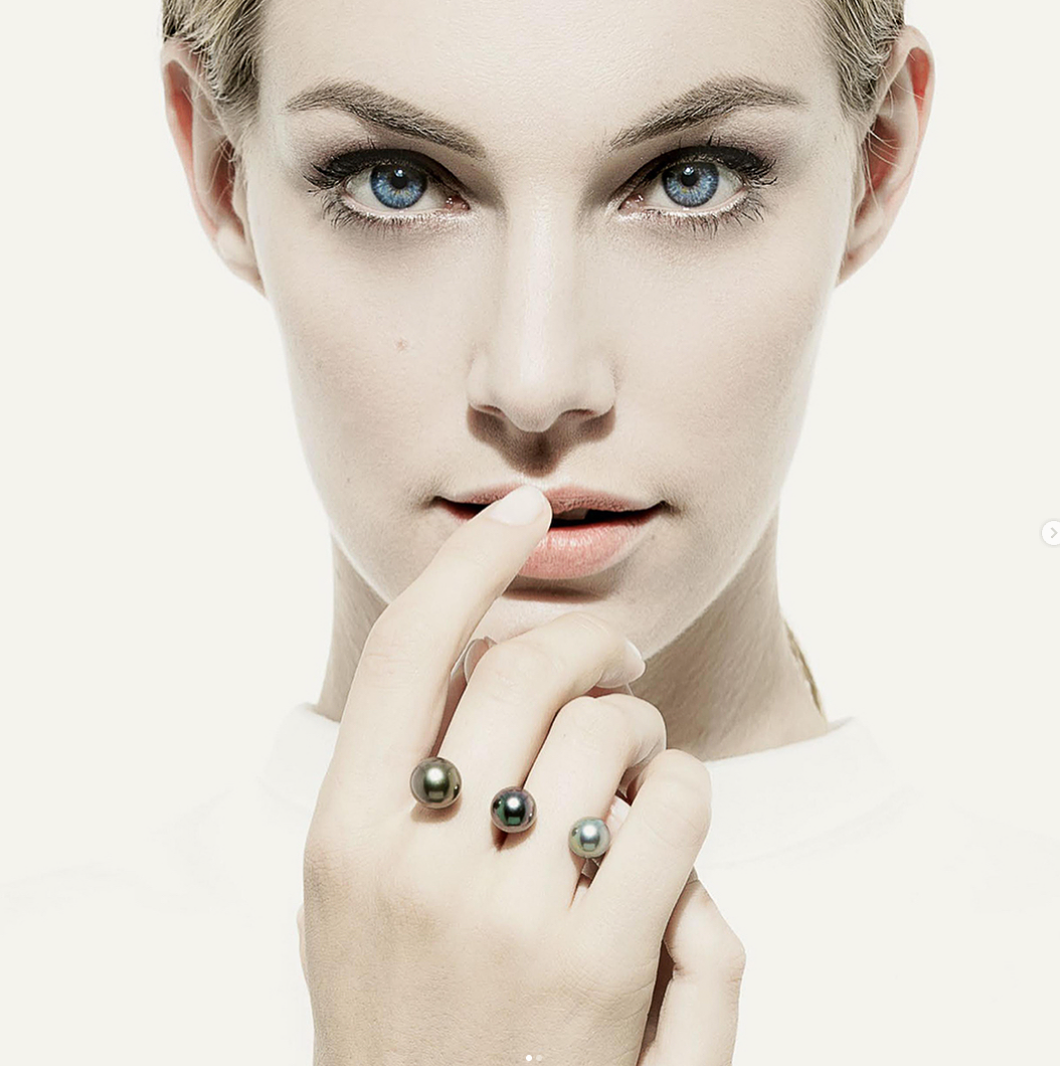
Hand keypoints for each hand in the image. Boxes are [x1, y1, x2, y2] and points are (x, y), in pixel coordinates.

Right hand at [300, 486, 744, 1064]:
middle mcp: (418, 863)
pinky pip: (670, 809)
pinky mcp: (601, 967)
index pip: (406, 647)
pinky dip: (683, 788)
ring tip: (638, 752)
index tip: (520, 510)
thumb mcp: (355, 896)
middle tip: (617, 657)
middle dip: (592, 640)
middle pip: (528, 670)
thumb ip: (399, 781)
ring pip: (610, 730)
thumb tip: (494, 673)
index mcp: (344, 834)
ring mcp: (509, 915)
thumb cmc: (402, 1013)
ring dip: (642, 722)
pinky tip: (668, 812)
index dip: (469, 562)